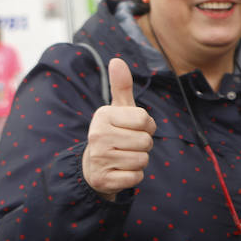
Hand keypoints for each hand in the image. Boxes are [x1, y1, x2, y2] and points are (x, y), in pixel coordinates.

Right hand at [82, 58, 156, 199]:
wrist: (94, 167)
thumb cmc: (114, 133)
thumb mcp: (118, 110)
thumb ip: (121, 86)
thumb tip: (117, 60)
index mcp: (103, 116)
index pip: (145, 119)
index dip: (146, 126)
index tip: (133, 128)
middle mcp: (97, 135)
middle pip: (146, 141)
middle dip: (143, 145)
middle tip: (127, 145)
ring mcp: (99, 158)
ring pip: (142, 160)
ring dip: (139, 161)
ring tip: (123, 157)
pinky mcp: (104, 179)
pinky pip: (136, 177)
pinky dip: (134, 176)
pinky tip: (120, 171)